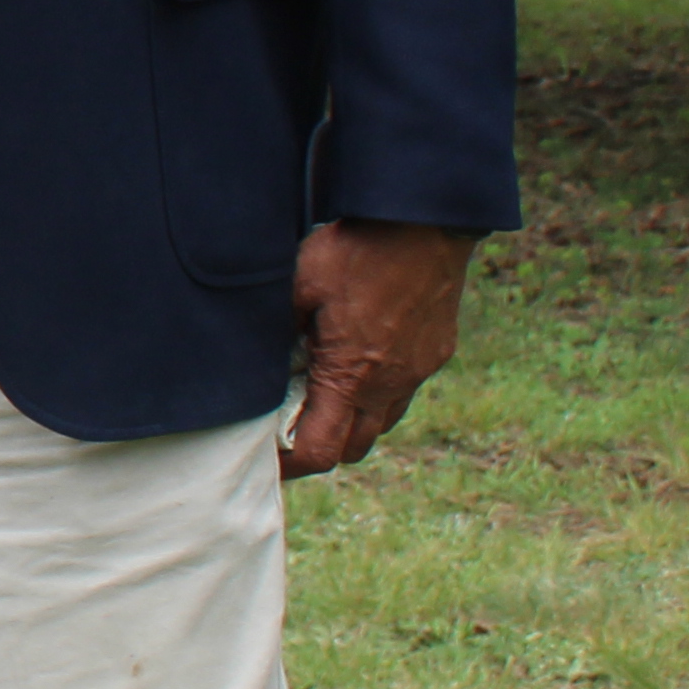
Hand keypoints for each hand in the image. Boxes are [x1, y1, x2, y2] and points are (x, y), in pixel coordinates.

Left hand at [282, 219, 473, 475]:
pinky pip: (402, 392)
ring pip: (380, 423)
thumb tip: (254, 361)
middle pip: (352, 448)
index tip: (263, 459)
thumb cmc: (355, 252)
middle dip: (317, 449)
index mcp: (353, 377)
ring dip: (347, 422)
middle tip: (283, 431)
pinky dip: (373, 395)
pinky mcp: (434, 353)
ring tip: (314, 398)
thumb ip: (276, 331)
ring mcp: (417, 371)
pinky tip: (351, 365)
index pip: (320, 451)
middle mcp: (392, 385)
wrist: (424, 223)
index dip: (289, 465)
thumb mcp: (297, 287)